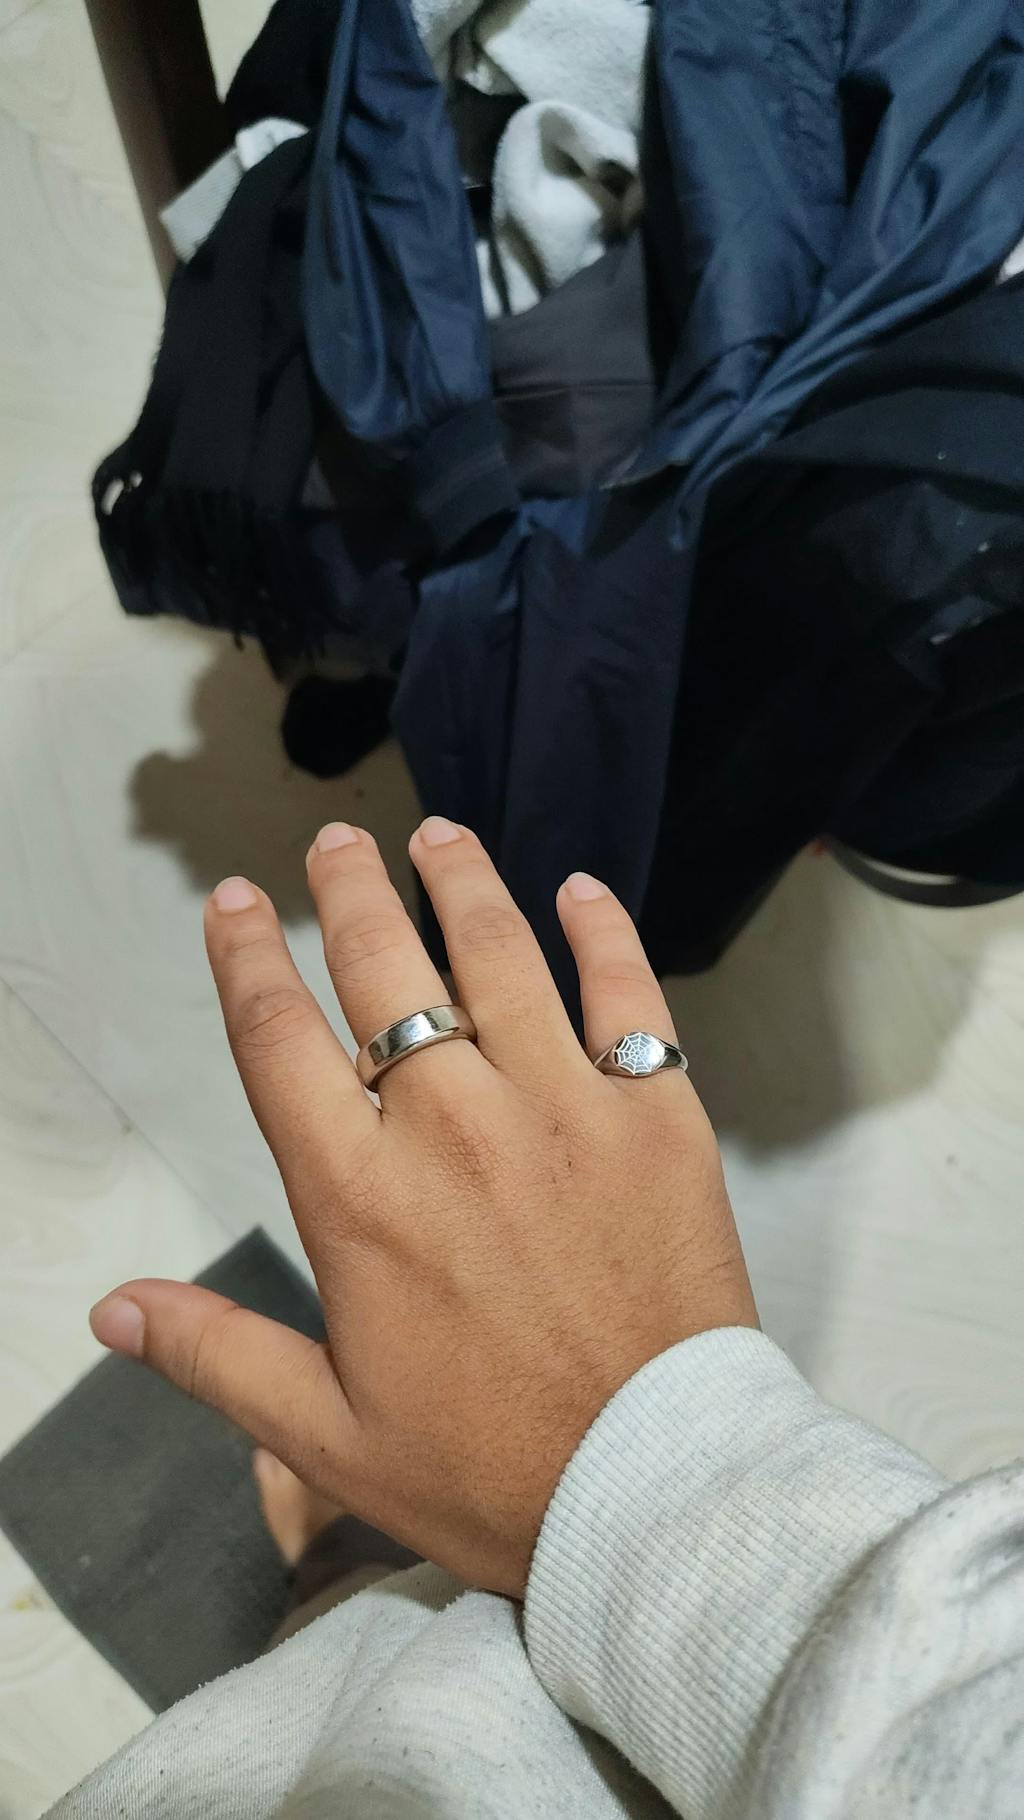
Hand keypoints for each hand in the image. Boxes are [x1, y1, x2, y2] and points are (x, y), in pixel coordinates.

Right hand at [91, 818, 756, 1595]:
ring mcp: (564, 1110)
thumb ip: (217, 1357)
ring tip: (437, 834)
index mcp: (360, 1197)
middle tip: (334, 841)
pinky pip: (630, 997)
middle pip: (385, 971)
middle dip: (349, 893)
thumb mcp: (327, 1433)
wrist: (655, 1494)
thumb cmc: (487, 1470)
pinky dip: (604, 934)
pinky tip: (583, 891)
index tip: (234, 902)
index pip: (279, 1041)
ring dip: (461, 883)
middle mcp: (453, 1127)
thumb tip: (111, 1310)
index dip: (247, 959)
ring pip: (499, 957)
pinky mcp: (659, 1119)